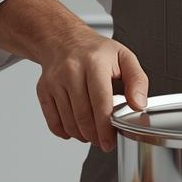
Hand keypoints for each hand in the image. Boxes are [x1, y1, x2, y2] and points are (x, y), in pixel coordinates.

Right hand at [35, 31, 148, 151]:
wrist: (64, 40)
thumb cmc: (96, 52)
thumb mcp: (124, 57)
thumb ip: (137, 81)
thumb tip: (138, 104)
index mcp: (94, 62)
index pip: (100, 102)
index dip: (106, 127)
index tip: (110, 141)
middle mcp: (71, 70)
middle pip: (83, 116)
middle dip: (95, 136)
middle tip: (104, 141)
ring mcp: (54, 81)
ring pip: (68, 122)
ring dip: (82, 136)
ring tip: (93, 134)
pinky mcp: (43, 90)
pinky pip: (53, 122)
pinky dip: (66, 132)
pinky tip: (76, 128)